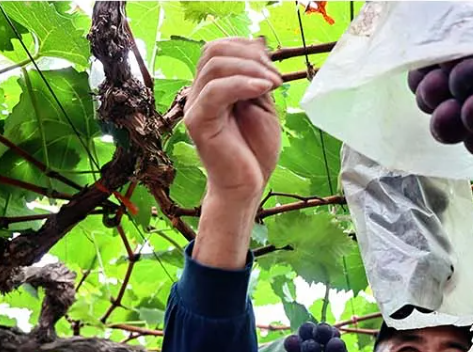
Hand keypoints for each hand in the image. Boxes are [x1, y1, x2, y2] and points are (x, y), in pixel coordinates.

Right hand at [184, 38, 282, 201]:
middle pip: (214, 50)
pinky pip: (216, 91)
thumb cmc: (255, 151)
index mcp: (213, 87)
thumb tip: (258, 44)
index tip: (273, 67)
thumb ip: (257, 78)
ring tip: (274, 84)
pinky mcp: (198, 122)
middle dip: (251, 56)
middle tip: (276, 78)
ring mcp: (196, 106)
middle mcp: (200, 93)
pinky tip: (264, 89)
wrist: (247, 186)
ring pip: (215, 66)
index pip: (219, 48)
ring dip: (251, 68)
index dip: (246, 47)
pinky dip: (243, 84)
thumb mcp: (263, 106)